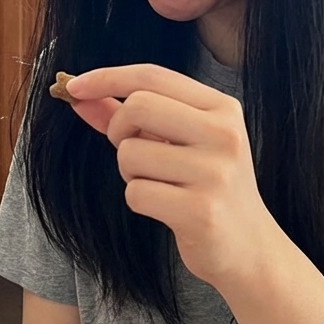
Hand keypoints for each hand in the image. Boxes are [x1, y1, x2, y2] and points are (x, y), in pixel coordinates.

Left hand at [64, 64, 284, 289]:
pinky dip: (139, 200)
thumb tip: (79, 96)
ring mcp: (215, 172)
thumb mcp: (177, 142)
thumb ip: (129, 116)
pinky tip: (166, 208)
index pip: (151, 76)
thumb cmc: (205, 187)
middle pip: (137, 107)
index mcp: (221, 107)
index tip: (74, 87)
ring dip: (130, 172)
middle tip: (134, 153)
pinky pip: (136, 193)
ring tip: (160, 185)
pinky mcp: (202, 210)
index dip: (106, 78)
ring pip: (130, 153)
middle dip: (118, 131)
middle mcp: (224, 133)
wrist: (249, 248)